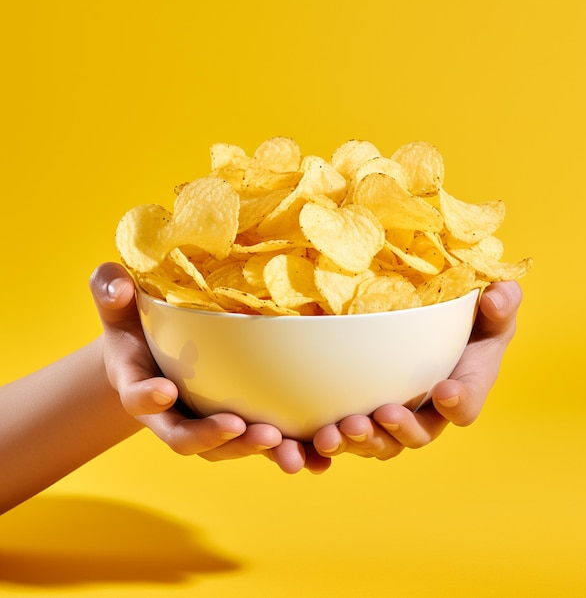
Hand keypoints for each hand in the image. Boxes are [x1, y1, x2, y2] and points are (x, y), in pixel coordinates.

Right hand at [89, 262, 329, 471]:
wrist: (156, 352)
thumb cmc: (137, 325)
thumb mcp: (119, 303)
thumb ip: (110, 289)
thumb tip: (119, 281)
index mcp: (142, 387)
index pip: (139, 398)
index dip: (149, 399)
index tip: (165, 391)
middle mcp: (174, 415)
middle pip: (189, 438)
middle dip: (214, 438)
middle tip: (243, 428)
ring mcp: (207, 423)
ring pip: (230, 447)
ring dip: (257, 451)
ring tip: (290, 452)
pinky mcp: (238, 424)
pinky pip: (261, 443)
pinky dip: (288, 453)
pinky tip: (319, 460)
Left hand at [312, 281, 523, 459]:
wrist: (432, 324)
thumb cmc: (467, 317)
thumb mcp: (490, 305)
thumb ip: (501, 303)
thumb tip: (496, 299)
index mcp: (462, 387)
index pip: (465, 404)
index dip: (459, 403)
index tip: (445, 390)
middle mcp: (428, 411)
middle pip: (417, 435)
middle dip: (399, 432)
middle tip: (382, 415)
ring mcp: (394, 414)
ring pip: (379, 442)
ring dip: (359, 442)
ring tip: (335, 434)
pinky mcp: (363, 410)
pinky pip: (347, 435)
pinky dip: (329, 443)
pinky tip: (308, 440)